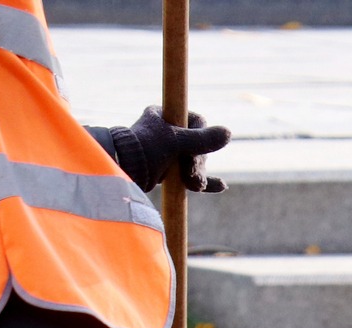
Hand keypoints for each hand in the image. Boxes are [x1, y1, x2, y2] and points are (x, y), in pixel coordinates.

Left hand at [112, 106, 230, 193]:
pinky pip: (192, 175)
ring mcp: (168, 152)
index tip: (193, 147)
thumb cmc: (145, 151)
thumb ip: (202, 139)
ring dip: (199, 174)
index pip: (196, 122)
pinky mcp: (168, 171)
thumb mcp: (175, 141)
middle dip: (198, 161)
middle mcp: (167, 132)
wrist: (123, 173)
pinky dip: (205, 181)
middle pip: (198, 145)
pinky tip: (221, 186)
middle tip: (191, 172)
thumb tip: (227, 133)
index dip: (201, 135)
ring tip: (194, 185)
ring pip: (195, 162)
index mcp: (165, 116)